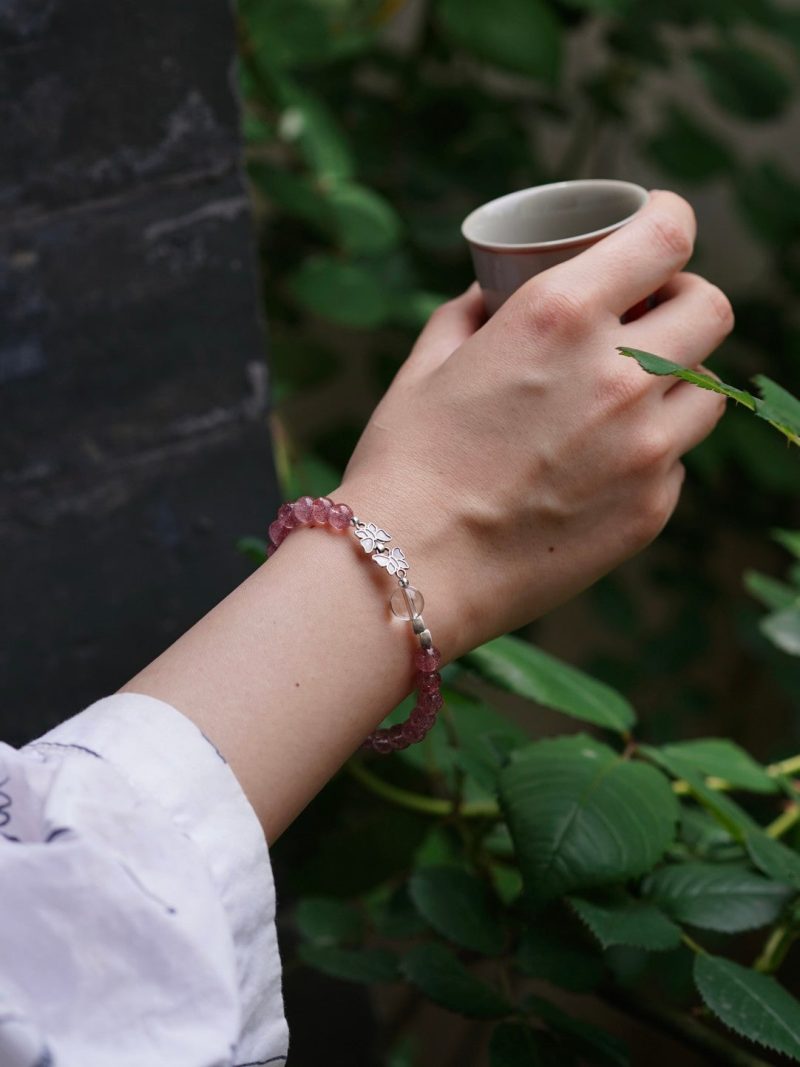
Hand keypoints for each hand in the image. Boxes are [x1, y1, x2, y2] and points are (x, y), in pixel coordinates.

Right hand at [340, 190, 732, 657]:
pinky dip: (652, 449)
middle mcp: (619, 376)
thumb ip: (470, 313)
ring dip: (679, 376)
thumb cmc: (405, 464)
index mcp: (559, 318)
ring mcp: (646, 449)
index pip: (668, 236)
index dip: (670, 219)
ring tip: (632, 392)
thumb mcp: (427, 365)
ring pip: (709, 388)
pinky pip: (678, 459)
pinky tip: (603, 462)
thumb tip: (491, 293)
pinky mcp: (651, 510)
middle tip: (648, 316)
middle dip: (684, 299)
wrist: (411, 572)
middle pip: (712, 308)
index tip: (660, 227)